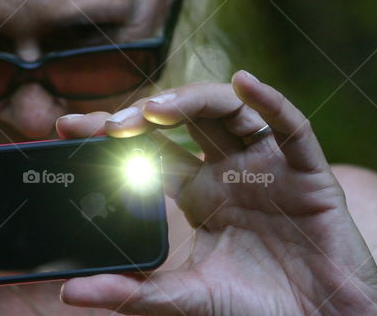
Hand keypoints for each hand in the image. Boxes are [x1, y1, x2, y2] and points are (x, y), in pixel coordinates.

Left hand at [55, 71, 376, 315]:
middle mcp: (229, 169)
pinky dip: (271, 101)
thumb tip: (69, 292)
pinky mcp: (310, 173)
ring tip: (156, 111)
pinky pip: (291, 127)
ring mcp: (269, 166)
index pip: (147, 148)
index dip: (110, 132)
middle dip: (144, 114)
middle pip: (181, 120)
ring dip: (192, 100)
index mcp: (198, 191)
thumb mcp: (189, 298)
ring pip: (228, 111)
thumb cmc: (260, 311)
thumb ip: (134, 293)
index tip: (66, 127)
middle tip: (108, 126)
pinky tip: (245, 83)